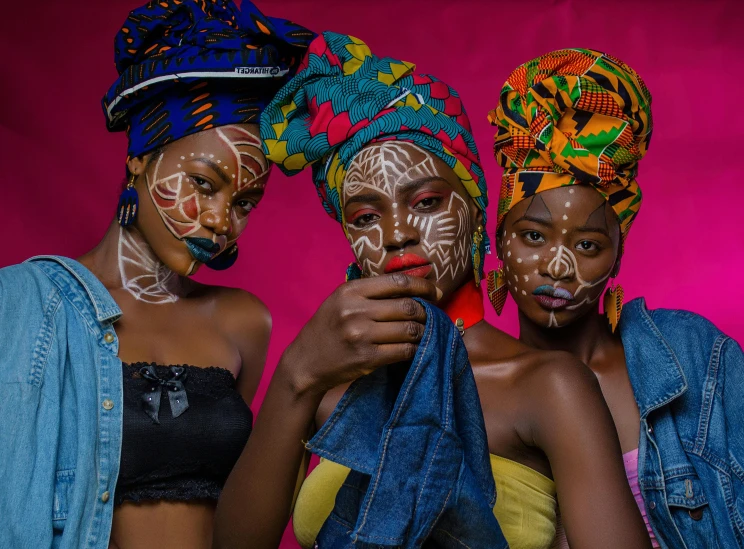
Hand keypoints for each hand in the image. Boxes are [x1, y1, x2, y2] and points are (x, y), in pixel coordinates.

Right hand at [280, 273, 439, 396]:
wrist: (305, 362)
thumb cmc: (328, 328)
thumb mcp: (341, 300)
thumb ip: (371, 292)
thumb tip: (412, 286)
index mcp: (351, 291)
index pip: (398, 282)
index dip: (423, 286)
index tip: (436, 292)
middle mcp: (355, 310)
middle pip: (408, 307)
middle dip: (426, 312)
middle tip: (431, 316)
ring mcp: (361, 335)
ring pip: (410, 330)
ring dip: (423, 332)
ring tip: (423, 333)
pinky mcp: (367, 358)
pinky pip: (404, 351)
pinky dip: (415, 349)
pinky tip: (413, 348)